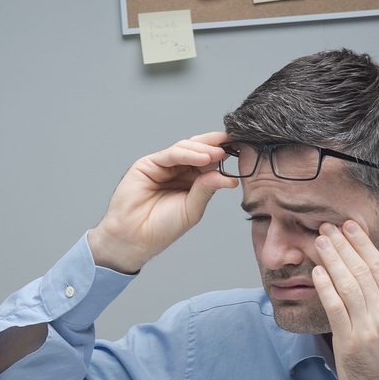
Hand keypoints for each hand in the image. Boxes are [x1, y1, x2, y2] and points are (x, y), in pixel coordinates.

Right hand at [87, 132, 237, 273]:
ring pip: (186, 148)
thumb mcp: (192, 209)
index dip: (224, 155)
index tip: (243, 149)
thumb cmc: (161, 228)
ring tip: (219, 153)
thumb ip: (207, 190)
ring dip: (204, 149)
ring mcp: (163, 166)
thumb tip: (229, 178)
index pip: (210, 162)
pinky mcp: (148, 164)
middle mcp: (178, 170)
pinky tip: (203, 157)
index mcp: (191, 181)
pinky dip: (187, 153)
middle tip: (233, 141)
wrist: (135, 237)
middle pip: (199, 150)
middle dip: (216, 144)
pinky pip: (170, 154)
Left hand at [311, 220, 378, 379]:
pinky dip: (325, 287)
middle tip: (328, 227)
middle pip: (361, 271)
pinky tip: (318, 272)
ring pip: (347, 285)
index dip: (363, 244)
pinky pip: (334, 307)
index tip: (350, 227)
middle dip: (343, 245)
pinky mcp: (349, 341)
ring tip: (320, 242)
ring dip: (332, 260)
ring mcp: (368, 328)